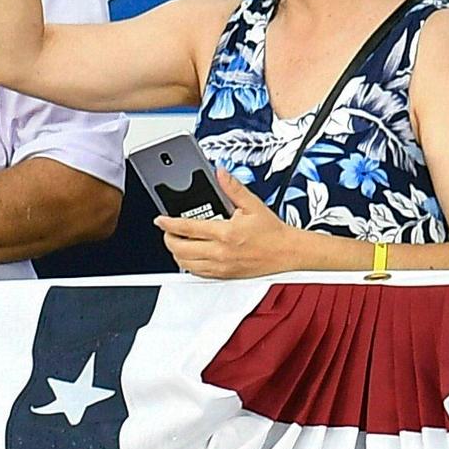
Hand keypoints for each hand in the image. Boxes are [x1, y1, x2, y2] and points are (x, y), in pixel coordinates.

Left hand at [154, 173, 306, 278]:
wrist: (288, 252)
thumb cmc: (273, 232)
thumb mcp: (253, 204)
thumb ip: (233, 188)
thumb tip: (220, 173)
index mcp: (226, 233)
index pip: (187, 229)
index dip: (168, 224)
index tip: (160, 220)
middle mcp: (221, 252)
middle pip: (180, 250)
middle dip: (168, 239)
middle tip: (168, 230)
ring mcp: (222, 267)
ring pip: (186, 264)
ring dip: (176, 253)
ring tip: (177, 242)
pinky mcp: (225, 275)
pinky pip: (198, 273)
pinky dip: (188, 265)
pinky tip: (190, 256)